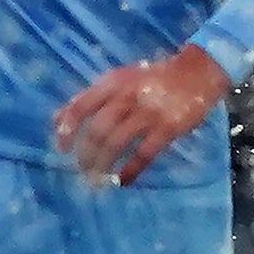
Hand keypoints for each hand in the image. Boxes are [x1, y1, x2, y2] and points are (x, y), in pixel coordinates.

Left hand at [54, 45, 229, 185]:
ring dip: (103, 165)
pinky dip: (131, 170)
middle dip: (86, 155)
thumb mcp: (118, 81)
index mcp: (112, 83)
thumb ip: (88, 98)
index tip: (61, 150)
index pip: (80, 108)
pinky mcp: (168, 128)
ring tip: (97, 180)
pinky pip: (144, 154)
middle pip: (97, 131)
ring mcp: (149, 113)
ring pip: (116, 144)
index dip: (67, 131)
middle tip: (82, 170)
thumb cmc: (151, 79)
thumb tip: (56, 120)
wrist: (197, 72)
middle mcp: (127, 97)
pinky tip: (123, 181)